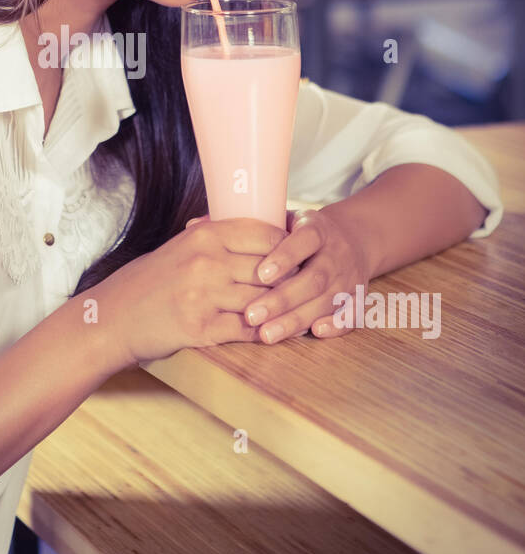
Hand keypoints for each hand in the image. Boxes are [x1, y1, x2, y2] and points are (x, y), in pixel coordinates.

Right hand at [91, 216, 290, 365]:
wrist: (113, 316)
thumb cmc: (149, 282)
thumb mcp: (180, 248)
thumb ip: (216, 240)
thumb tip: (259, 233)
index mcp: (204, 235)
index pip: (265, 234)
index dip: (288, 246)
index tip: (298, 256)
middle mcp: (206, 261)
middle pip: (269, 268)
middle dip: (290, 280)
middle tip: (307, 286)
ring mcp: (204, 295)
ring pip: (262, 299)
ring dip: (281, 308)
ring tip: (298, 311)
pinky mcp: (200, 328)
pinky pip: (246, 330)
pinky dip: (263, 332)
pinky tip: (272, 331)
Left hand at [238, 205, 374, 342]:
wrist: (351, 240)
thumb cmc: (300, 234)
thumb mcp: (283, 220)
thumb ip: (251, 226)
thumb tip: (197, 224)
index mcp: (317, 229)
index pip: (305, 240)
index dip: (285, 257)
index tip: (261, 274)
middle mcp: (337, 253)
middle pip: (313, 278)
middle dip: (282, 299)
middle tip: (252, 315)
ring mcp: (349, 277)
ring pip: (326, 301)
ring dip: (297, 319)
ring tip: (266, 334)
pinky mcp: (357, 298)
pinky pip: (351, 315)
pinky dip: (335, 325)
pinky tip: (314, 333)